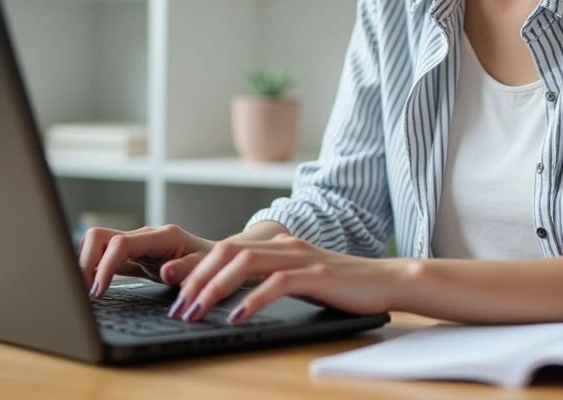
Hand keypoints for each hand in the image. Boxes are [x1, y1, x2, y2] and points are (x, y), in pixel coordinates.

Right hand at [78, 224, 214, 297]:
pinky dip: (93, 270)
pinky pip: (104, 257)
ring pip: (96, 243)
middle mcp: (144, 236)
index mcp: (162, 236)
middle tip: (84, 292)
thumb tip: (167, 272)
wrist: (216, 259)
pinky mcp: (131, 256)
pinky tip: (92, 288)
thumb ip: (187, 270)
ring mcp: (135, 244)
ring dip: (86, 264)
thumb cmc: (213, 263)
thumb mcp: (206, 268)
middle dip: (85, 262)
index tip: (98, 291)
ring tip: (85, 291)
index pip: (120, 244)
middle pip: (99, 237)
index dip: (104, 266)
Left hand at [167, 233, 410, 323]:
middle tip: (177, 307)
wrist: (389, 281)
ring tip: (195, 312)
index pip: (226, 249)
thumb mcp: (301, 279)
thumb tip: (234, 298)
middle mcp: (286, 246)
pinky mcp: (318, 275)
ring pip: (245, 263)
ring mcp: (302, 259)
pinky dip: (252, 300)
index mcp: (279, 246)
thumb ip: (272, 280)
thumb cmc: (345, 286)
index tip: (173, 289)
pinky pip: (277, 284)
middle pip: (228, 252)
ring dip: (214, 289)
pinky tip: (237, 317)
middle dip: (196, 278)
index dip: (196, 267)